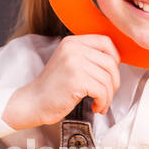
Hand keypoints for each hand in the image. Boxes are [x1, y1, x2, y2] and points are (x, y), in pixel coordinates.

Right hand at [3, 34, 120, 130]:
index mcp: (72, 42)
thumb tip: (114, 62)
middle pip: (110, 62)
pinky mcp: (76, 80)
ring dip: (108, 96)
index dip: (114, 58)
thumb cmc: (52, 87)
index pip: (105, 42)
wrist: (33, 102)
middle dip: (114, 82)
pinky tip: (95, 106)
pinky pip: (102, 91)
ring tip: (99, 103)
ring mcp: (74, 63)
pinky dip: (102, 102)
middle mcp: (73, 48)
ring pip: (108, 79)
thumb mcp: (68, 62)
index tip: (110, 73)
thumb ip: (87, 56)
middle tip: (107, 93)